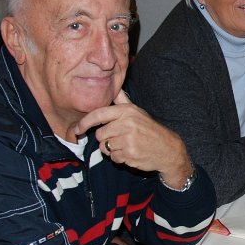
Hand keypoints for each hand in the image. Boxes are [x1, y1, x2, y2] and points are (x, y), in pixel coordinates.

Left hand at [76, 90, 192, 187]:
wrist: (167, 148)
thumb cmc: (149, 129)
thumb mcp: (137, 112)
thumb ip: (122, 100)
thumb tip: (114, 86)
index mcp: (126, 111)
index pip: (98, 114)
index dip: (84, 122)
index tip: (77, 129)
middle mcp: (127, 124)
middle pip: (100, 134)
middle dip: (105, 139)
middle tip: (118, 139)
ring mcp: (128, 140)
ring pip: (105, 148)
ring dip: (112, 150)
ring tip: (126, 146)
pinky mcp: (130, 154)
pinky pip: (113, 158)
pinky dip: (119, 158)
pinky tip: (130, 153)